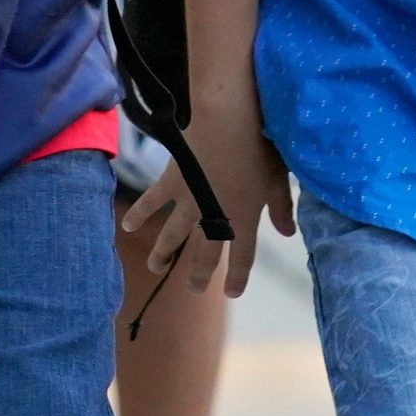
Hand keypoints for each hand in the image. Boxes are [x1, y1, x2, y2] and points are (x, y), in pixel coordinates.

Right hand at [120, 96, 293, 297]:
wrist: (229, 123)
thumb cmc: (262, 148)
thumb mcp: (278, 180)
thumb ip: (282, 209)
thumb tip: (287, 234)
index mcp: (244, 219)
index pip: (242, 257)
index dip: (237, 277)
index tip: (233, 292)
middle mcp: (213, 219)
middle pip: (205, 254)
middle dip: (200, 274)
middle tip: (194, 289)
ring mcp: (188, 204)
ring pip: (173, 237)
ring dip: (163, 254)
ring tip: (157, 267)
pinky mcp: (170, 183)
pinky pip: (151, 202)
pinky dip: (139, 214)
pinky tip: (128, 226)